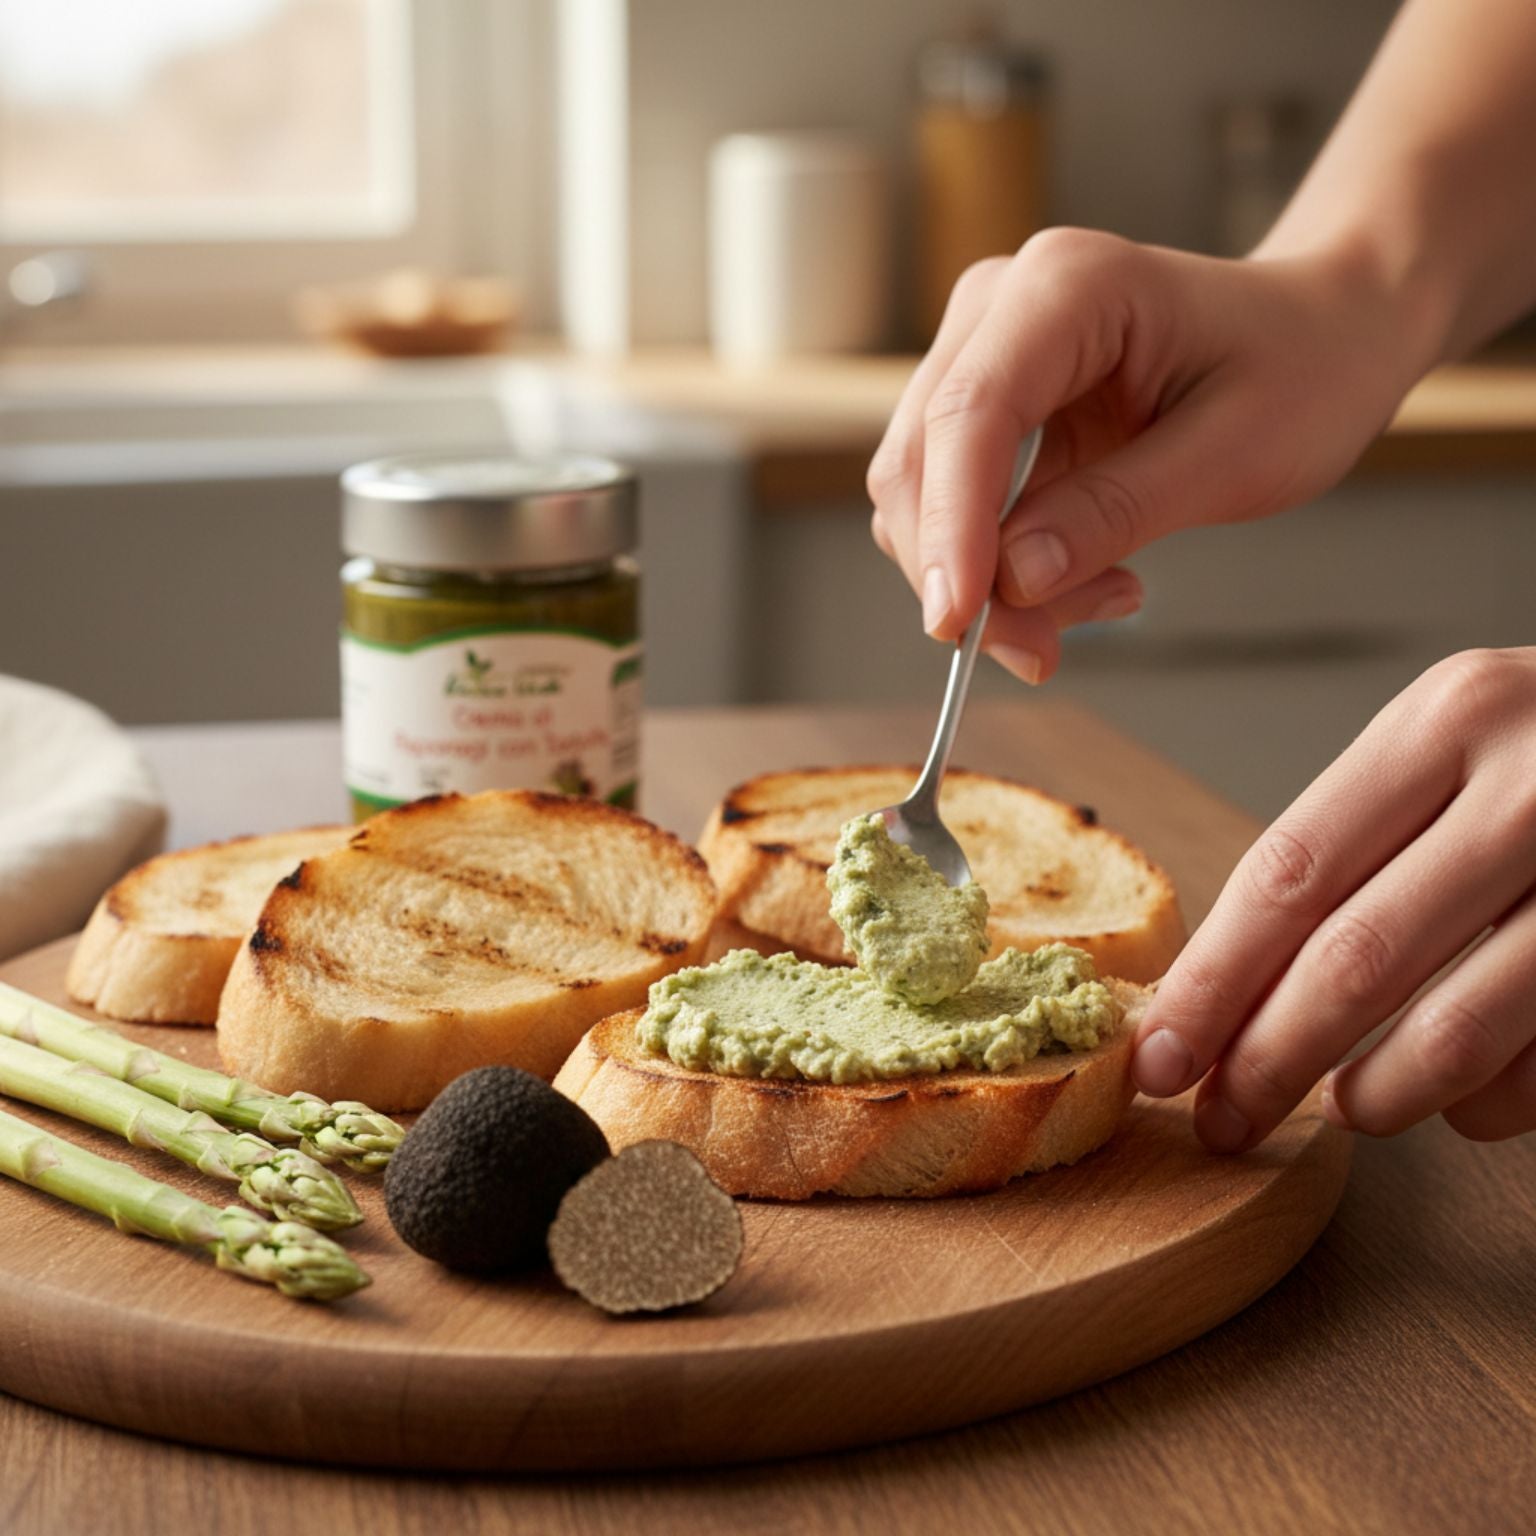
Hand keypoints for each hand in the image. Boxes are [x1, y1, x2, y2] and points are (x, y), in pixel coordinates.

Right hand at [867, 229, 1431, 680]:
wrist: (1322, 334)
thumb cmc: (1302, 370)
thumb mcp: (1236, 453)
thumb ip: (1116, 510)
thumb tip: (1013, 581)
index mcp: (1066, 287)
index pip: (970, 413)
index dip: (952, 525)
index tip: (957, 622)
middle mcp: (999, 310)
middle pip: (922, 461)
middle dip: (964, 573)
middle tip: (1045, 653)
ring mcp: (982, 358)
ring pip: (923, 497)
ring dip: (986, 580)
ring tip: (1105, 599)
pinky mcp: (986, 413)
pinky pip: (955, 511)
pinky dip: (999, 569)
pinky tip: (1087, 576)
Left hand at [1135, 647, 1535, 1148]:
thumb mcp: (1449, 748)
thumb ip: (1349, 845)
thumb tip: (1217, 989)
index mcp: (1448, 721)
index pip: (1289, 874)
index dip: (1212, 982)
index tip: (1158, 1055)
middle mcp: (1534, 787)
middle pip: (1354, 959)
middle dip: (1267, 1060)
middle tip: (1219, 1118)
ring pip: (1454, 1032)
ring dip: (1374, 1097)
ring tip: (1342, 1109)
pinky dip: (1481, 1106)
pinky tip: (1455, 1100)